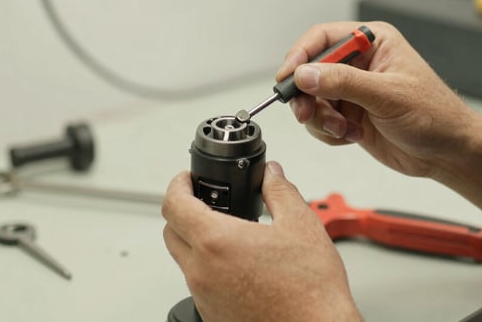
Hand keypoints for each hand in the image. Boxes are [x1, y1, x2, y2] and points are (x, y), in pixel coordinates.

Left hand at [162, 162, 361, 321]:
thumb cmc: (310, 289)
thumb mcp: (301, 224)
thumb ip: (280, 191)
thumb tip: (272, 175)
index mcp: (216, 242)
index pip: (174, 205)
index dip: (178, 185)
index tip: (187, 180)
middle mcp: (202, 272)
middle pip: (171, 233)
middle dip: (183, 212)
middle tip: (205, 203)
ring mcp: (205, 297)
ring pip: (185, 261)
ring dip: (197, 243)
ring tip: (230, 235)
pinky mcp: (213, 316)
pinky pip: (199, 285)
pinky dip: (209, 270)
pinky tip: (239, 266)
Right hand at [277, 21, 481, 177]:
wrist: (448, 152)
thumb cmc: (434, 115)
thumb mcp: (387, 95)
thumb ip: (343, 82)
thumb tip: (306, 74)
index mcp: (372, 42)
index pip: (323, 38)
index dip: (300, 55)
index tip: (287, 76)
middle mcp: (359, 63)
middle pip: (310, 70)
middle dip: (306, 95)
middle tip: (306, 112)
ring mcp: (352, 90)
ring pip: (311, 98)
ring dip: (320, 118)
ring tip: (343, 129)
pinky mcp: (349, 114)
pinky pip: (320, 120)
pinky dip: (328, 132)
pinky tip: (351, 136)